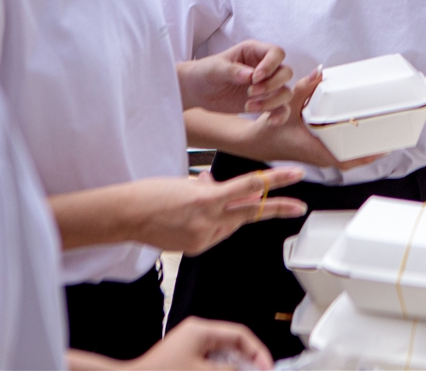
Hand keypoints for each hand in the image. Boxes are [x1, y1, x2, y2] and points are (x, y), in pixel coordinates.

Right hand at [130, 168, 306, 254]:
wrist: (126, 217)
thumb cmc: (151, 194)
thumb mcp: (186, 182)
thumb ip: (211, 186)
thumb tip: (223, 186)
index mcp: (207, 199)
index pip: (251, 187)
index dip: (276, 181)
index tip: (296, 175)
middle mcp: (208, 221)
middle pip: (251, 212)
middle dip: (277, 209)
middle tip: (299, 207)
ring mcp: (203, 238)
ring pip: (231, 223)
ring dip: (229, 212)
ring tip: (203, 203)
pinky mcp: (196, 248)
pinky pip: (216, 234)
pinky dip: (214, 223)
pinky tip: (196, 216)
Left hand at [130, 318, 272, 369]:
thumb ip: (228, 370)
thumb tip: (249, 369)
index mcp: (200, 330)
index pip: (239, 334)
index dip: (257, 351)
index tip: (267, 366)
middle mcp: (196, 335)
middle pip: (232, 345)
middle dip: (247, 361)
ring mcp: (189, 347)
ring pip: (222, 357)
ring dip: (234, 368)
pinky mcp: (185, 360)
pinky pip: (210, 363)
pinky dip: (220, 370)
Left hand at [178, 41, 293, 120]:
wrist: (197, 91)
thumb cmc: (205, 72)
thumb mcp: (215, 68)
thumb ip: (232, 70)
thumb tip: (249, 76)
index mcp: (254, 52)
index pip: (276, 53)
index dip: (271, 65)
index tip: (255, 78)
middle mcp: (265, 68)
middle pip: (286, 72)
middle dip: (272, 84)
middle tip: (251, 92)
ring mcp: (266, 86)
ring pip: (285, 92)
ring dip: (272, 101)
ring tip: (249, 106)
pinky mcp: (264, 102)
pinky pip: (281, 109)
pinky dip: (280, 115)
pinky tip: (270, 121)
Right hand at [244, 71, 383, 171]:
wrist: (255, 143)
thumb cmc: (269, 129)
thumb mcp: (287, 105)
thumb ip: (304, 88)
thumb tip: (319, 72)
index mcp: (315, 150)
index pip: (345, 160)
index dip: (366, 156)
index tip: (383, 148)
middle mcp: (320, 157)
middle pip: (352, 160)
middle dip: (371, 152)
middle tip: (389, 138)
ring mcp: (319, 157)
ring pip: (347, 158)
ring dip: (363, 151)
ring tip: (380, 137)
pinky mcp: (317, 153)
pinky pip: (339, 154)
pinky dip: (352, 149)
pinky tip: (360, 138)